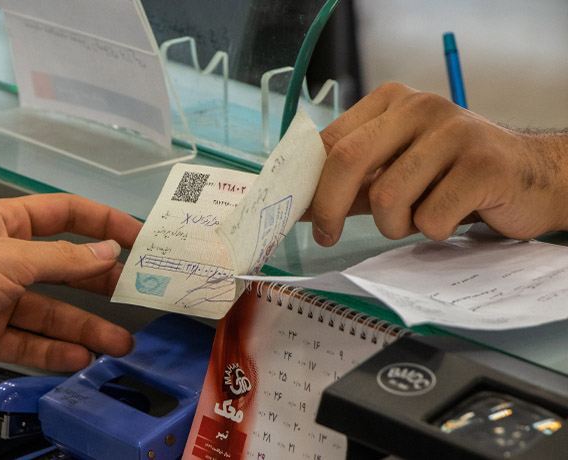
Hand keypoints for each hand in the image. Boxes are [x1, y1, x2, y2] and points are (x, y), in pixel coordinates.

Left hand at [0, 194, 142, 401]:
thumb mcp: (9, 260)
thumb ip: (62, 259)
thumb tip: (107, 251)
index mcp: (5, 223)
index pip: (65, 214)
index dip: (104, 223)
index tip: (139, 238)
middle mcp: (4, 257)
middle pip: (63, 266)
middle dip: (99, 282)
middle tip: (135, 296)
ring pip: (50, 310)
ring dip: (83, 327)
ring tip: (118, 343)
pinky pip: (29, 339)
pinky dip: (53, 349)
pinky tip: (80, 358)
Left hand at [306, 82, 567, 245]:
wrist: (533, 177)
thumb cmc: (453, 176)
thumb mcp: (397, 170)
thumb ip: (351, 183)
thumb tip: (298, 204)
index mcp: (391, 100)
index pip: (330, 141)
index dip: (308, 184)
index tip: (302, 216)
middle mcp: (420, 106)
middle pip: (348, 160)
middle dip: (329, 208)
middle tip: (327, 237)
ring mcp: (455, 132)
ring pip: (387, 198)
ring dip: (393, 225)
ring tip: (417, 219)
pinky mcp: (483, 165)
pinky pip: (430, 218)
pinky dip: (432, 231)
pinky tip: (451, 218)